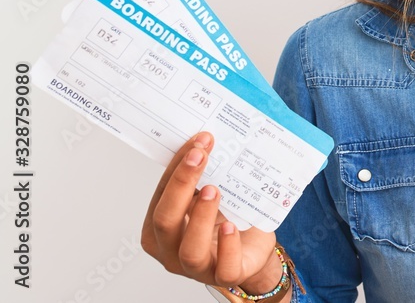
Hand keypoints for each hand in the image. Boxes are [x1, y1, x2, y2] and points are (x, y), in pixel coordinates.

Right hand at [141, 132, 279, 292]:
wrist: (253, 248)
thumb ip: (204, 176)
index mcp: (160, 227)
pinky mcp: (226, 275)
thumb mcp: (212, 196)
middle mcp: (171, 249)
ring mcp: (197, 267)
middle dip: (181, 184)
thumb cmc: (227, 219)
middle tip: (200, 156)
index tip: (196, 142)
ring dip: (200, 216)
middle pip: (165, 220)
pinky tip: (231, 226)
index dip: (176, 167)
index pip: (161, 194)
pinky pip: (224, 268)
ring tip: (213, 190)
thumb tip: (207, 140)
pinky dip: (227, 246)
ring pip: (189, 249)